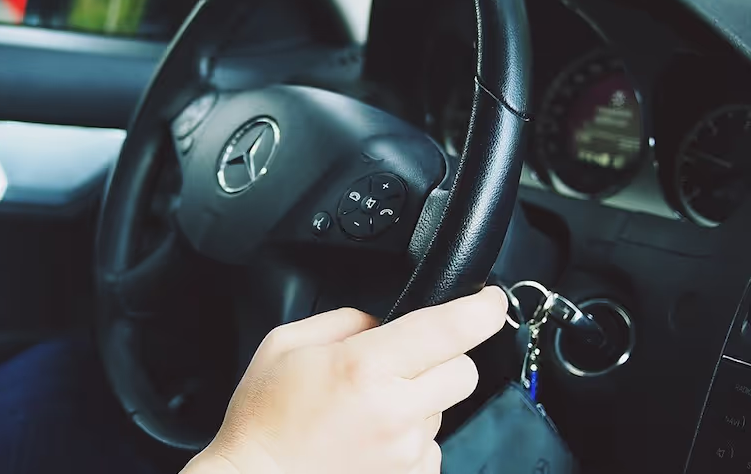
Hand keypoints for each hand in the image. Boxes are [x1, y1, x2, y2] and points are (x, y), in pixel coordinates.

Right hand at [181, 287, 507, 473]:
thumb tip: (381, 322)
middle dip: (441, 359)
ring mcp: (405, 453)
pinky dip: (410, 438)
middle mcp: (394, 411)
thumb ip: (345, 321)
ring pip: (445, 410)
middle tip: (400, 364)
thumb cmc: (264, 418)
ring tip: (369, 410)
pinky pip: (430, 447)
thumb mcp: (286, 344)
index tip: (490, 301)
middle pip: (463, 371)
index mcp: (364, 366)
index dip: (481, 309)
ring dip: (420, 401)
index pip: (449, 330)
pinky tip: (371, 439)